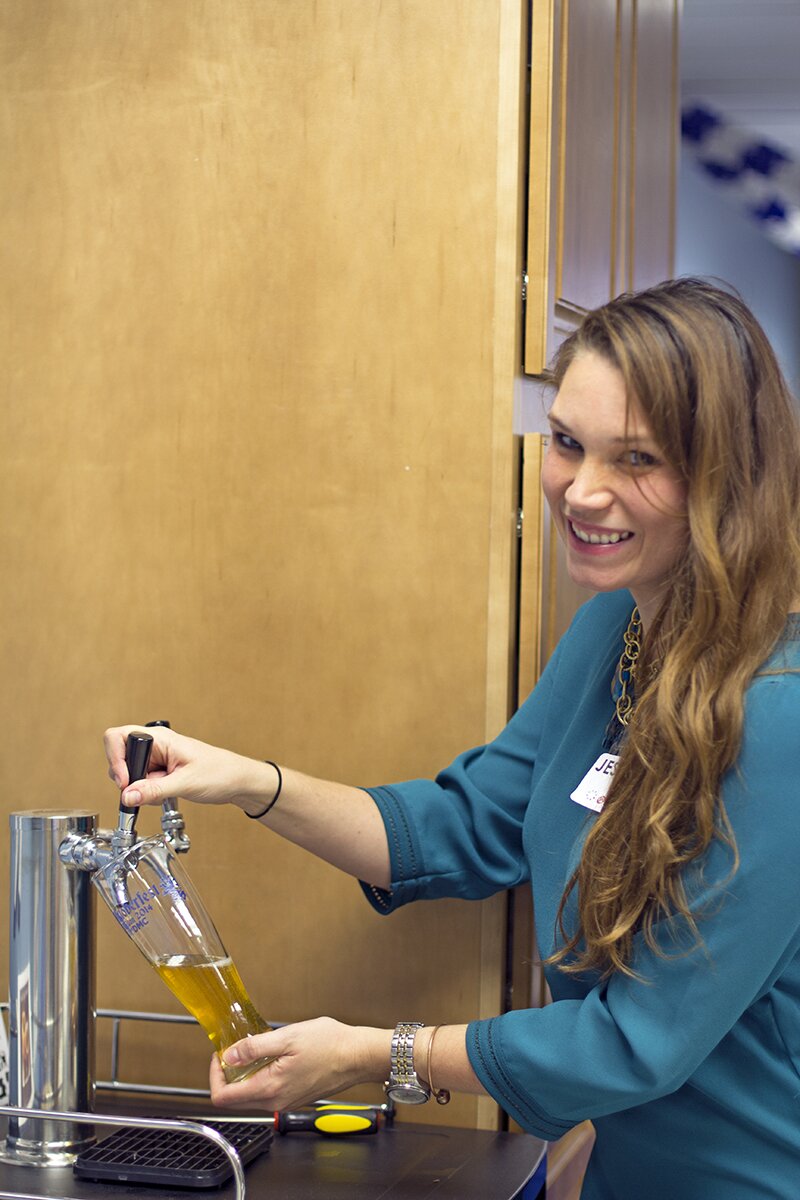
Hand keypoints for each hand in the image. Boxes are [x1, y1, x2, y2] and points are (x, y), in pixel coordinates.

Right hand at [103, 724, 274, 811]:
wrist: (237, 782)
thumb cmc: (220, 772)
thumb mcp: (185, 783)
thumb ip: (153, 790)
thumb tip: (127, 795)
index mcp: (159, 738)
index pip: (118, 736)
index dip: (115, 758)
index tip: (125, 780)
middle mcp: (154, 746)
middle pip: (120, 757)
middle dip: (127, 779)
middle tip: (143, 792)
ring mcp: (156, 759)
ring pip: (129, 774)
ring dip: (139, 788)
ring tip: (162, 792)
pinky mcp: (159, 771)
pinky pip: (141, 783)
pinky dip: (147, 793)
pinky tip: (164, 795)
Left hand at [208, 1018, 391, 1111]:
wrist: (358, 1056)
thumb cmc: (330, 1045)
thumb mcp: (287, 1037)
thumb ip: (254, 1048)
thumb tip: (229, 1055)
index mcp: (270, 1089)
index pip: (223, 1097)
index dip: (214, 1075)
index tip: (220, 1054)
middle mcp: (276, 1102)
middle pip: (234, 1099)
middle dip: (227, 1074)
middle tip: (233, 1049)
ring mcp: (285, 1102)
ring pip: (250, 1096)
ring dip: (244, 1075)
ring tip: (253, 1049)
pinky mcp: (294, 1098)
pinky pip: (266, 1092)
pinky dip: (260, 1077)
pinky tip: (271, 1057)